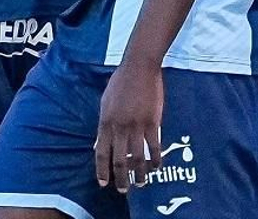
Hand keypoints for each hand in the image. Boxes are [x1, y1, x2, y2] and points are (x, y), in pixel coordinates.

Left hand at [94, 61, 163, 193]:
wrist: (139, 68)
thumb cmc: (120, 83)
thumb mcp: (105, 104)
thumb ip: (103, 125)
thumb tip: (100, 144)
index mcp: (106, 123)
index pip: (102, 153)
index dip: (102, 170)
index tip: (104, 182)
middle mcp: (120, 128)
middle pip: (120, 160)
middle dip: (121, 178)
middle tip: (123, 190)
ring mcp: (137, 126)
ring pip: (138, 156)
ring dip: (140, 173)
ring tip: (142, 183)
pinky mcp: (153, 122)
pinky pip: (154, 145)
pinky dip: (156, 158)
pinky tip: (157, 166)